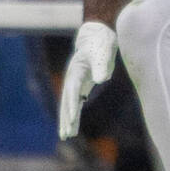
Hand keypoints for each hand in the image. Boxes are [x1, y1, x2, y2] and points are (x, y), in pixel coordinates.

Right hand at [58, 20, 116, 138]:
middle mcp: (73, 79)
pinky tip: (73, 123)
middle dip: (66, 118)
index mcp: (76, 72)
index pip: (72, 92)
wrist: (99, 35)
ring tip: (67, 135)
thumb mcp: (103, 51)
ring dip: (69, 119)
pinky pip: (78, 101)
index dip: (71, 106)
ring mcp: (78, 82)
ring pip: (71, 104)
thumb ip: (102, 64)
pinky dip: (75, 112)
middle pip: (67, 102)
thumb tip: (101, 80)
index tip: (71, 119)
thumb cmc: (101, 42)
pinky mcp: (84, 84)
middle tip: (66, 135)